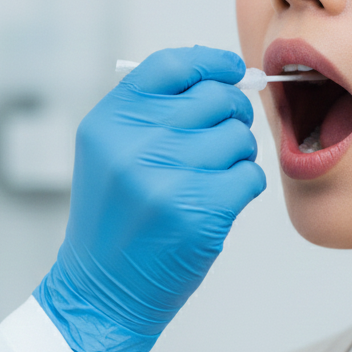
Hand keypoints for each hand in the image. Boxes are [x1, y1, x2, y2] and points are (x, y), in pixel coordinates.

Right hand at [35, 46, 266, 351]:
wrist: (101, 289)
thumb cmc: (115, 216)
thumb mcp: (111, 151)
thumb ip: (154, 111)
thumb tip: (222, 78)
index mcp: (110, 121)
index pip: (171, 65)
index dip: (210, 62)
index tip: (231, 69)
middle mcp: (134, 143)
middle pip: (214, 97)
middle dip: (231, 113)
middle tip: (223, 135)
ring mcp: (166, 177)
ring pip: (238, 137)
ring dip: (237, 154)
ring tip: (211, 177)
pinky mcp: (199, 212)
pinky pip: (249, 175)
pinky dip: (244, 186)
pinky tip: (218, 201)